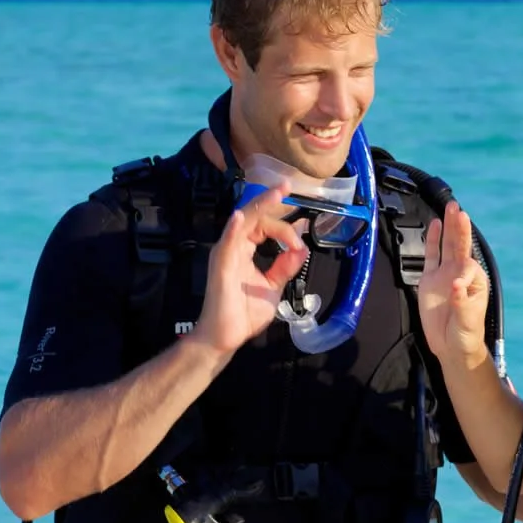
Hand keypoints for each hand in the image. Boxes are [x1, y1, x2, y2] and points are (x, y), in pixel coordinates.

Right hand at [191, 179, 307, 354]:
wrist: (226, 337)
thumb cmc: (244, 312)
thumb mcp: (273, 285)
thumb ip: (285, 266)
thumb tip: (301, 247)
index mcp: (244, 249)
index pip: (265, 226)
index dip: (285, 227)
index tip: (298, 242)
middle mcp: (234, 246)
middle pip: (254, 217)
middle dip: (271, 200)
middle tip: (287, 186)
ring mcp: (226, 254)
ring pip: (243, 222)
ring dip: (261, 206)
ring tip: (277, 192)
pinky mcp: (222, 266)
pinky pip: (227, 243)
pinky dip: (234, 229)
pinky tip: (240, 217)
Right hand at [418, 201, 489, 363]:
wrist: (451, 347)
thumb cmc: (465, 335)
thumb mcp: (467, 321)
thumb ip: (462, 303)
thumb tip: (456, 285)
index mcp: (474, 281)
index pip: (468, 266)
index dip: (462, 271)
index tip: (454, 286)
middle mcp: (460, 273)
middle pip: (460, 246)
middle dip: (460, 227)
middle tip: (459, 209)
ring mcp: (444, 274)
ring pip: (447, 246)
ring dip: (448, 227)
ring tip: (451, 207)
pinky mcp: (430, 280)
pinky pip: (431, 256)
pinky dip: (433, 240)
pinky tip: (435, 224)